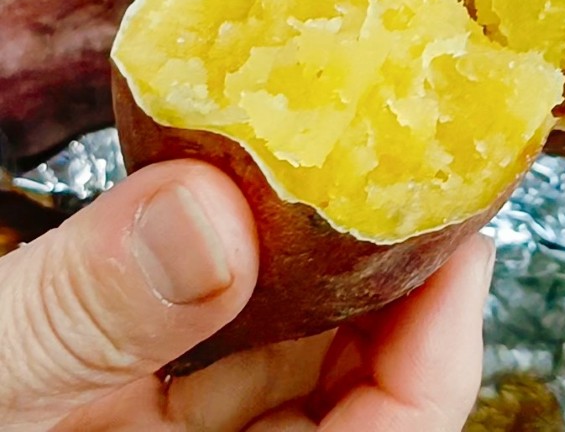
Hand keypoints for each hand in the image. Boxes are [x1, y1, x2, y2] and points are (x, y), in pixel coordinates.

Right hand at [0, 160, 492, 430]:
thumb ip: (90, 309)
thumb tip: (208, 210)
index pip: (397, 431)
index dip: (446, 336)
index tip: (463, 232)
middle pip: (364, 376)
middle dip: (393, 274)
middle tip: (410, 172)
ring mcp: (192, 425)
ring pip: (304, 345)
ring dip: (326, 257)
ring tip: (345, 169)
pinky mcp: (158, 390)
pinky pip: (237, 329)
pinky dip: (254, 260)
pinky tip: (254, 198)